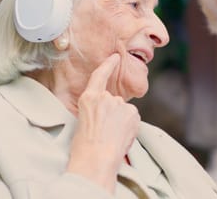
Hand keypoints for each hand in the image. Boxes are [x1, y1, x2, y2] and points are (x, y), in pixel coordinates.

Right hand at [67, 53, 139, 192]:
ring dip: (121, 121)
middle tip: (105, 132)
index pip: (100, 75)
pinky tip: (121, 137)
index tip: (115, 57)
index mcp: (89, 98)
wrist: (95, 160)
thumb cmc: (85, 147)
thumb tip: (111, 112)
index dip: (108, 65)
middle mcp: (105, 97)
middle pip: (114, 101)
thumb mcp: (83, 121)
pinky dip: (130, 126)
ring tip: (111, 137)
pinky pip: (132, 118)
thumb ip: (97, 110)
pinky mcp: (132, 112)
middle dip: (113, 115)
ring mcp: (119, 104)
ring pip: (124, 111)